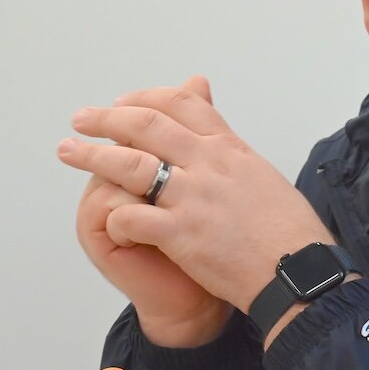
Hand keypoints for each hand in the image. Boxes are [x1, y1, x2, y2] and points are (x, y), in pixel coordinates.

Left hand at [58, 76, 333, 325]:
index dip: (146, 99)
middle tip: (83, 118)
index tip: (124, 103)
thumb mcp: (266, 179)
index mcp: (231, 150)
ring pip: (130, 163)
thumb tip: (225, 145)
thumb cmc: (290, 233)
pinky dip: (114, 216)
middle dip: (108, 118)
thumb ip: (235, 158)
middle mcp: (209, 165)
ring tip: (68, 150)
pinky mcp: (181, 233)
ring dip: (92, 155)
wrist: (300, 271)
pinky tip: (109, 222)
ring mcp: (193, 198)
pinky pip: (131, 216)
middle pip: (148, 125)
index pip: (183, 104)